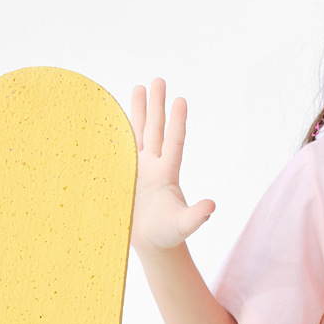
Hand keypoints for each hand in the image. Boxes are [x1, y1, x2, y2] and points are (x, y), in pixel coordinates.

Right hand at [129, 78, 215, 253]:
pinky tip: (112, 116)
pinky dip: (115, 133)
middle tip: (159, 80)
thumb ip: (195, 216)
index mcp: (167, 174)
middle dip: (156, 105)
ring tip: (139, 87)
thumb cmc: (169, 235)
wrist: (152, 244)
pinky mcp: (123, 176)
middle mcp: (153, 166)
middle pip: (155, 130)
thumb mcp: (183, 225)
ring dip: (137, 111)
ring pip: (137, 134)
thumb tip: (211, 207)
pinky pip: (118, 149)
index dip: (176, 122)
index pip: (174, 142)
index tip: (180, 99)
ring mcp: (138, 169)